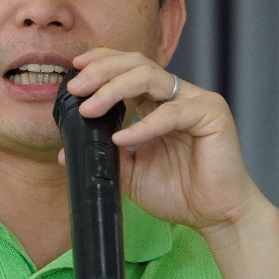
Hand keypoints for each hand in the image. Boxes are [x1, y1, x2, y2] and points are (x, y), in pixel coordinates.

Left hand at [64, 49, 265, 235]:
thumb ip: (105, 157)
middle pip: (136, 64)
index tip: (74, 69)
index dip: (102, 61)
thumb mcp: (131, 174)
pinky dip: (143, 125)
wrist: (214, 216)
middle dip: (102, 71)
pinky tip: (122, 138)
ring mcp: (196, 101)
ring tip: (90, 108)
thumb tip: (65, 151)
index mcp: (158, 103)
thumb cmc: (179, 194)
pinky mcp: (211, 114)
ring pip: (150, 77)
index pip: (129, 68)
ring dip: (114, 89)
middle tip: (76, 87)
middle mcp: (177, 96)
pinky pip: (171, 113)